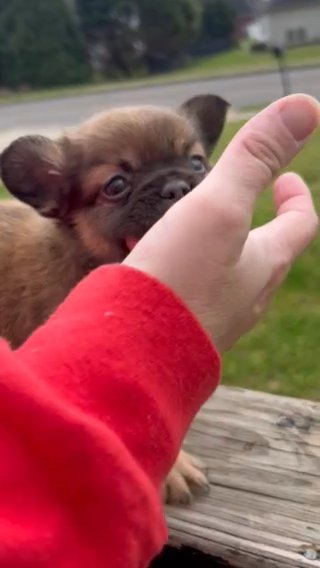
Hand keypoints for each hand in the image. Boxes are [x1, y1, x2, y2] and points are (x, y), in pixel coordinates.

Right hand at [125, 95, 318, 351]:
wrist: (133, 352)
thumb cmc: (179, 278)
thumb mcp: (218, 206)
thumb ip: (255, 158)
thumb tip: (307, 106)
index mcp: (265, 265)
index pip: (300, 224)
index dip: (297, 197)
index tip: (286, 179)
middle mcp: (248, 297)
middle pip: (269, 252)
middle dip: (262, 221)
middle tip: (246, 200)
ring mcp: (217, 319)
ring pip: (231, 275)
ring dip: (224, 246)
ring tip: (198, 226)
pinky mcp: (185, 331)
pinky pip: (196, 294)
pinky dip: (190, 270)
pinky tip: (161, 264)